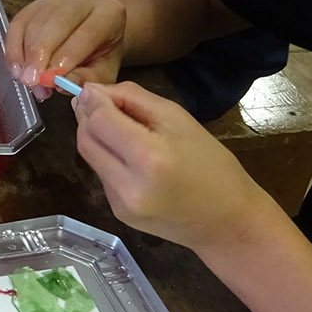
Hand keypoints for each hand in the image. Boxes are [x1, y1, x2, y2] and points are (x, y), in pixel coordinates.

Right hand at [5, 0, 125, 100]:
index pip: (87, 32)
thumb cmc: (101, 57)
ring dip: (25, 54)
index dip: (66, 56)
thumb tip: (58, 84)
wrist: (98, 37)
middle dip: (39, 53)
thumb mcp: (102, 73)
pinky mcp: (36, 4)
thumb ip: (84, 78)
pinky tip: (16, 68)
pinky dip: (13, 47)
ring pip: (34, 23)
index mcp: (110, 13)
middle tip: (30, 80)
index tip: (50, 79)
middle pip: (56, 22)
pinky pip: (18, 23)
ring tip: (26, 81)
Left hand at [72, 81, 265, 250]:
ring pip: (89, 157)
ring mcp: (120, 204)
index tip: (97, 90)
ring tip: (123, 131)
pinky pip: (101, 175)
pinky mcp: (117, 213)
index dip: (93, 101)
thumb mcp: (178, 118)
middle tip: (106, 106)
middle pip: (85, 139)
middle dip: (89, 117)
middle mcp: (128, 185)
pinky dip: (108, 159)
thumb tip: (91, 92)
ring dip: (97, 138)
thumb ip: (132, 99)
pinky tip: (131, 159)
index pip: (98, 120)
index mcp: (149, 157)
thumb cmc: (210, 163)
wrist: (226, 221)